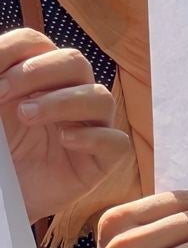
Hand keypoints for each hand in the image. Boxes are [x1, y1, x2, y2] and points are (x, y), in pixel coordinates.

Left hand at [0, 29, 130, 222]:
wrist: (2, 204)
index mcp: (35, 80)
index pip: (38, 43)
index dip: (18, 51)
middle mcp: (66, 98)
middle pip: (75, 61)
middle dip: (40, 71)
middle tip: (4, 93)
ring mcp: (87, 129)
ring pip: (101, 97)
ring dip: (64, 101)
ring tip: (28, 115)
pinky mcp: (100, 162)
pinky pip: (116, 142)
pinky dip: (93, 137)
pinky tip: (64, 141)